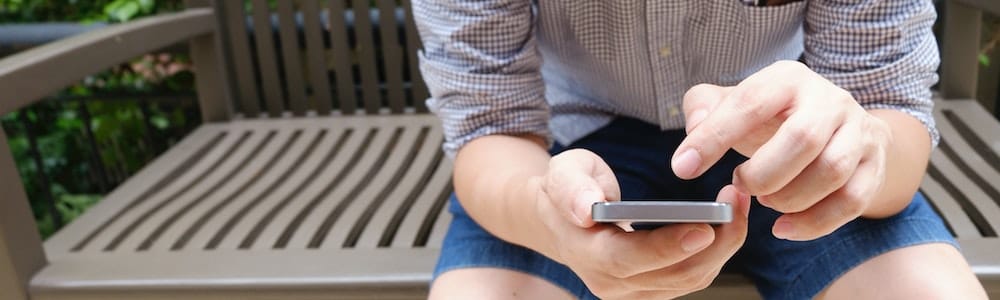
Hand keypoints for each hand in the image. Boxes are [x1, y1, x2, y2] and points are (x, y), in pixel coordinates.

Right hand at [532, 149, 749, 298]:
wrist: (564, 219)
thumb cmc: (569, 189)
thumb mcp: (563, 173)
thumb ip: (572, 187)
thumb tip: (586, 209)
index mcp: (586, 253)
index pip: (628, 259)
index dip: (667, 248)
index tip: (704, 228)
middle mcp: (610, 282)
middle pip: (673, 274)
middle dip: (715, 242)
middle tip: (736, 201)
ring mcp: (634, 291)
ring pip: (690, 278)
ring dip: (724, 246)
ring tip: (738, 204)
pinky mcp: (654, 288)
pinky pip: (693, 276)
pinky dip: (716, 251)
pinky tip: (728, 221)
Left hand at [673, 60, 892, 240]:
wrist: (836, 124)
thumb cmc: (772, 116)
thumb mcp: (734, 102)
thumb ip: (703, 107)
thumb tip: (694, 130)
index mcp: (787, 79)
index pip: (749, 104)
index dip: (714, 137)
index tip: (683, 168)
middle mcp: (829, 100)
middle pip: (802, 139)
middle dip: (763, 173)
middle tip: (740, 184)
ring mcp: (858, 132)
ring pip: (831, 171)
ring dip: (789, 197)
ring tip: (765, 200)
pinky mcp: (873, 165)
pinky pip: (852, 200)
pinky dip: (814, 223)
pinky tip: (784, 228)